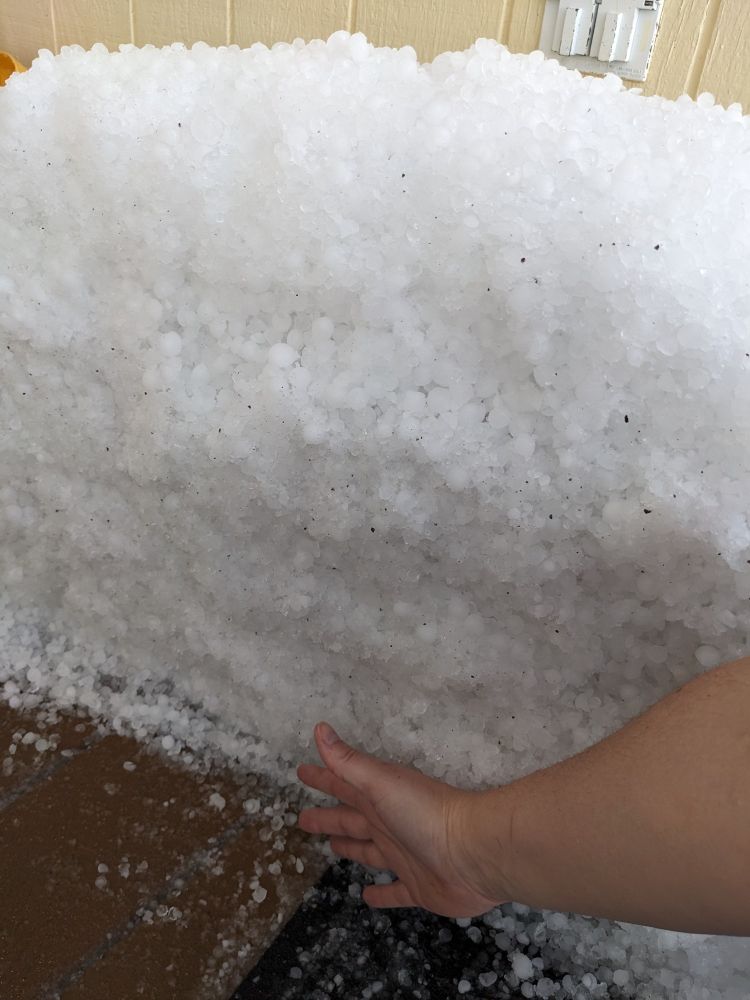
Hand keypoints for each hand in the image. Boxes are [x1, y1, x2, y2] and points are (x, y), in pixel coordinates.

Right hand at [297, 722, 506, 916]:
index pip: (344, 784)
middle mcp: (391, 824)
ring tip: (333, 846)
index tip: (301, 772)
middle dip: (328, 816)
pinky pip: (395, 891)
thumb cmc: (426, 813)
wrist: (474, 852)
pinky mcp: (419, 887)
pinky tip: (368, 897)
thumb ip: (349, 762)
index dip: (323, 778)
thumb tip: (320, 729)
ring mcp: (405, 856)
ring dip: (351, 847)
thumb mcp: (381, 782)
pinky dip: (381, 894)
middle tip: (303, 819)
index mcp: (380, 798)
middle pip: (352, 819)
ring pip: (369, 851)